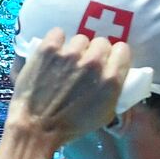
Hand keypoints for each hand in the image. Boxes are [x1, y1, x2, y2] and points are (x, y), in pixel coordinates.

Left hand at [6, 29, 129, 148]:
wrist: (37, 126)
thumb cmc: (72, 125)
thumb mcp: (105, 114)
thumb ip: (114, 89)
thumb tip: (115, 74)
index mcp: (111, 80)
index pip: (122, 49)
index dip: (114, 55)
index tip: (107, 60)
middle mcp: (93, 63)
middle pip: (101, 42)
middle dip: (95, 52)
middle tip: (85, 63)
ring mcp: (70, 54)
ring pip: (80, 39)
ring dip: (76, 48)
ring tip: (66, 61)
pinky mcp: (49, 49)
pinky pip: (58, 33)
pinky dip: (56, 40)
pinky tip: (53, 52)